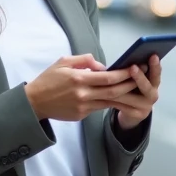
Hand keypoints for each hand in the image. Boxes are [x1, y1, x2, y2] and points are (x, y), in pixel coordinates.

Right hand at [25, 54, 139, 121]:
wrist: (34, 103)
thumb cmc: (48, 80)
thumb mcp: (63, 62)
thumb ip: (84, 60)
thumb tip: (102, 66)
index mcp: (78, 79)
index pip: (108, 77)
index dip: (124, 73)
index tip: (135, 68)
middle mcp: (82, 94)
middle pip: (113, 91)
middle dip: (129, 85)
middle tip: (141, 79)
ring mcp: (83, 107)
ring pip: (109, 102)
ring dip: (124, 97)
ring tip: (136, 91)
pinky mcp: (81, 115)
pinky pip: (99, 107)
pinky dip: (109, 102)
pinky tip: (119, 98)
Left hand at [112, 55, 161, 130]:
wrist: (131, 114)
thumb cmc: (131, 90)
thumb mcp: (134, 80)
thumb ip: (131, 70)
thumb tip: (120, 59)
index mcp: (154, 82)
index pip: (156, 73)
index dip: (155, 65)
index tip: (153, 55)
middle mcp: (153, 94)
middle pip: (147, 86)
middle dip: (139, 76)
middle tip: (133, 67)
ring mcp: (146, 106)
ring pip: (130, 96)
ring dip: (118, 88)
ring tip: (108, 82)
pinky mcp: (137, 115)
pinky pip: (122, 105)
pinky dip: (111, 99)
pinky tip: (102, 95)